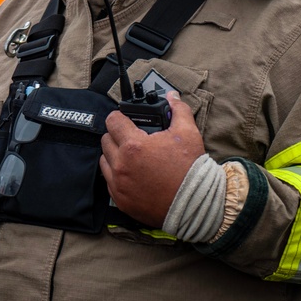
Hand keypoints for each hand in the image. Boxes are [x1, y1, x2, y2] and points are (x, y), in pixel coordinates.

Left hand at [99, 92, 204, 226]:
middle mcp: (121, 164)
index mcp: (133, 146)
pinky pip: (109, 181)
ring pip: (104, 160)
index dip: (119, 117)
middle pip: (106, 140)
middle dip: (116, 136)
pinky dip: (116, 175)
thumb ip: (178, 110)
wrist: (196, 204)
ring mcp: (119, 183)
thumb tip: (172, 96)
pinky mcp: (121, 199)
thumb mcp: (188, 134)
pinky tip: (131, 174)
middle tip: (131, 138)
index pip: (112, 121)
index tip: (124, 119)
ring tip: (131, 156)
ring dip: (113, 155)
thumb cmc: (190, 170)